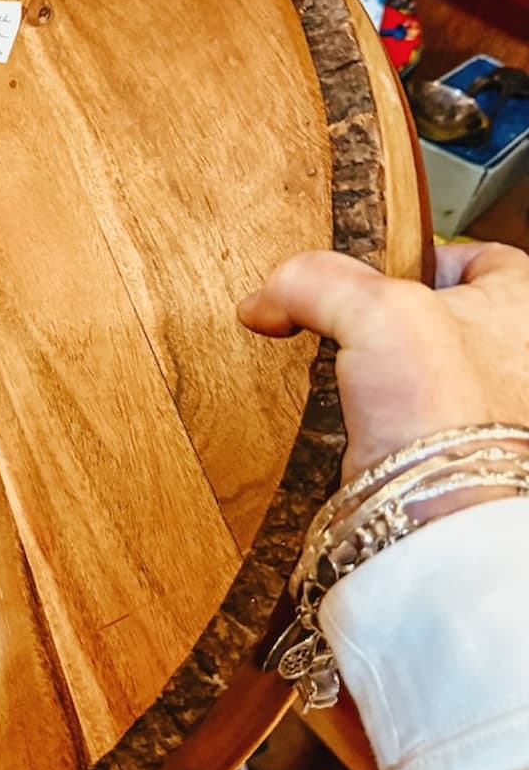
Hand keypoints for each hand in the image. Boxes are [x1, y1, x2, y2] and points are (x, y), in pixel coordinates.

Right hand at [237, 243, 528, 482]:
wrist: (439, 513)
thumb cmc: (446, 410)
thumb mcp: (374, 309)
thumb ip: (316, 282)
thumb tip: (266, 299)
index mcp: (524, 308)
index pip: (481, 257)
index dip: (426, 256)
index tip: (379, 267)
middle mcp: (516, 360)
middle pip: (447, 316)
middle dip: (396, 320)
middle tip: (351, 320)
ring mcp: (487, 412)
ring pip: (425, 373)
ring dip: (384, 373)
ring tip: (344, 373)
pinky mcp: (451, 454)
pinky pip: (410, 423)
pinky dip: (379, 419)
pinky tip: (351, 420)